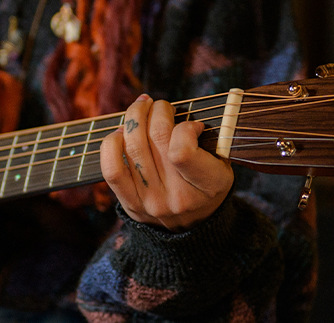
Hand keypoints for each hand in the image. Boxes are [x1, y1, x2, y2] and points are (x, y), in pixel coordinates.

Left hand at [100, 94, 232, 230]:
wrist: (193, 227)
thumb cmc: (207, 185)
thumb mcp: (222, 166)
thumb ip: (207, 141)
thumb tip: (178, 116)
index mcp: (208, 186)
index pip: (182, 151)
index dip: (184, 127)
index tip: (191, 124)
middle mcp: (177, 198)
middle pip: (155, 139)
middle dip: (156, 111)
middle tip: (160, 105)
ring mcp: (150, 201)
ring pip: (132, 147)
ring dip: (135, 118)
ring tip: (142, 108)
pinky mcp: (129, 203)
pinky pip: (111, 169)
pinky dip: (111, 144)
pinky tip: (121, 132)